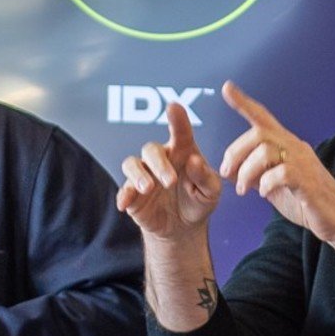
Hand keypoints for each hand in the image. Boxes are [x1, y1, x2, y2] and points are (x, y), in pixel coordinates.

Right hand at [114, 95, 221, 238]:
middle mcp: (161, 159)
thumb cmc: (199, 201)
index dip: (177, 119)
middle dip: (159, 164)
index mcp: (183, 152)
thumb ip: (205, 177)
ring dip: (139, 175)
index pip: (180, 132)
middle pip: (151, 149)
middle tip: (170, 181)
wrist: (183, 228)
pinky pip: (124, 189)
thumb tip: (193, 161)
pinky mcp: (132, 193)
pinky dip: (123, 194)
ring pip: (132, 163)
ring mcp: (144, 175)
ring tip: (148, 188)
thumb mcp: (211, 192)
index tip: (173, 107)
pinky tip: (125, 204)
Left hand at [216, 83, 334, 251]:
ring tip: (243, 190)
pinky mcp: (308, 182)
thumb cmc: (308, 202)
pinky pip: (281, 173)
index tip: (227, 88)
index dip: (244, 103)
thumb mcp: (275, 186)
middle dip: (236, 153)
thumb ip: (256, 174)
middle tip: (227, 174)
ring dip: (247, 172)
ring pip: (266, 151)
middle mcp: (295, 148)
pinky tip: (265, 194)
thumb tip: (232, 170)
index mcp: (286, 146)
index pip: (264, 118)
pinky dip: (266, 183)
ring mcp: (303, 163)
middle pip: (259, 134)